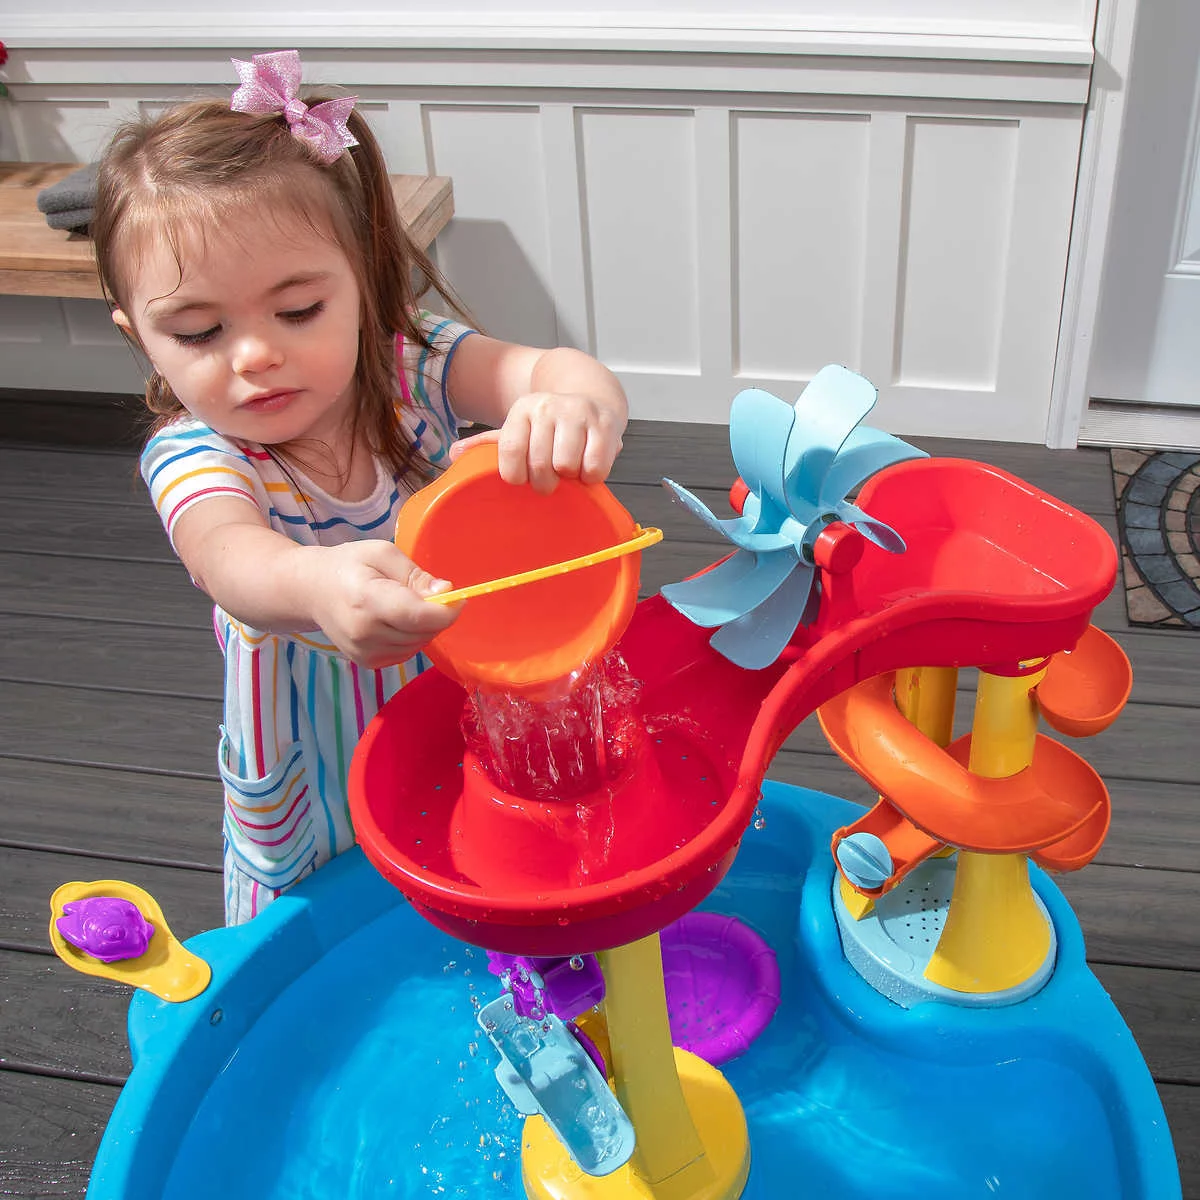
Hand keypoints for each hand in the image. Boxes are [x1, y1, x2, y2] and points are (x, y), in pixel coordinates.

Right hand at [307, 541, 462, 669]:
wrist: (312, 591)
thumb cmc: (349, 565)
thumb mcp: (382, 553)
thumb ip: (416, 575)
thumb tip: (446, 593)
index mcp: (367, 599)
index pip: (419, 616)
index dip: (446, 611)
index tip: (457, 598)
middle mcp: (364, 632)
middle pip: (424, 632)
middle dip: (436, 615)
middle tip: (426, 593)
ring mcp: (364, 652)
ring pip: (419, 644)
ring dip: (424, 627)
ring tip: (404, 604)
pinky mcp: (367, 663)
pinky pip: (408, 653)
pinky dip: (411, 637)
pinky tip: (396, 620)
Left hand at [451, 392, 623, 494]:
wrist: (593, 397)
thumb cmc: (551, 424)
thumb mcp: (519, 428)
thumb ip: (489, 444)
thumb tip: (453, 453)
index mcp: (521, 410)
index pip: (509, 451)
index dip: (515, 475)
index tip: (522, 480)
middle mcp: (548, 407)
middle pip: (540, 464)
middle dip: (544, 483)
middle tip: (549, 481)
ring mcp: (577, 413)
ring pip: (567, 466)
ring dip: (569, 478)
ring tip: (569, 470)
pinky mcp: (604, 424)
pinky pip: (595, 466)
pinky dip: (591, 476)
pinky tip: (588, 468)